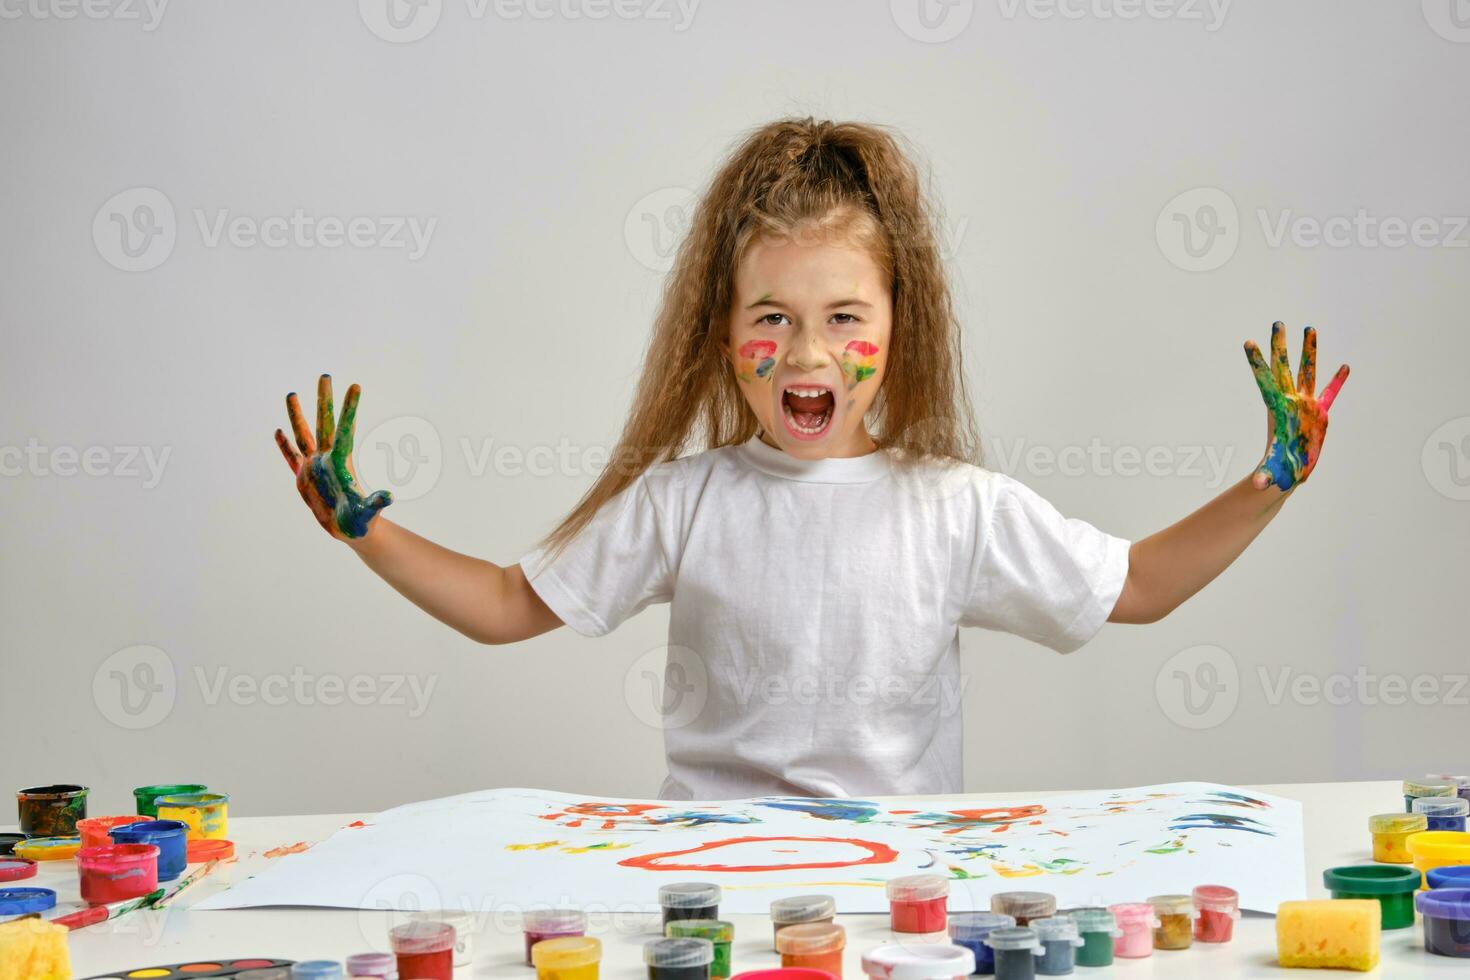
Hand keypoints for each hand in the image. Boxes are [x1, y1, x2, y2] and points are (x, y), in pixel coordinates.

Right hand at [274, 374, 391, 539]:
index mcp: (341, 462)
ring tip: (292, 393)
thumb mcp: (368, 512)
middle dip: (323, 400)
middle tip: (325, 375)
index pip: (344, 429)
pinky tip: (278, 431)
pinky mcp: (303, 478)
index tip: (355, 386)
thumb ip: (376, 503)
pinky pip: (291, 458)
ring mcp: (313, 467)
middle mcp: (326, 459)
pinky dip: (284, 446)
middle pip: (323, 422)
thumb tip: (389, 497)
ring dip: (296, 415)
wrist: (350, 530)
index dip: (349, 408)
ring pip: (303, 434)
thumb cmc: (361, 522)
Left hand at [1244, 322, 1348, 490]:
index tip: (1248, 342)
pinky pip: (1330, 393)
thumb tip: (1259, 486)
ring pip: (1309, 372)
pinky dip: (1338, 381)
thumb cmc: (1278, 473)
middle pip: (1285, 368)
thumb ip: (1265, 477)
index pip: (1265, 381)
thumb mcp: (1272, 473)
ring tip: (1310, 328)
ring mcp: (1306, 406)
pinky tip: (1345, 366)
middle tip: (1277, 323)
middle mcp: (1291, 402)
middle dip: (1281, 346)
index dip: (1257, 363)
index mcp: (1278, 410)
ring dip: (1310, 351)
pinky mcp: (1320, 414)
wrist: (1289, 475)